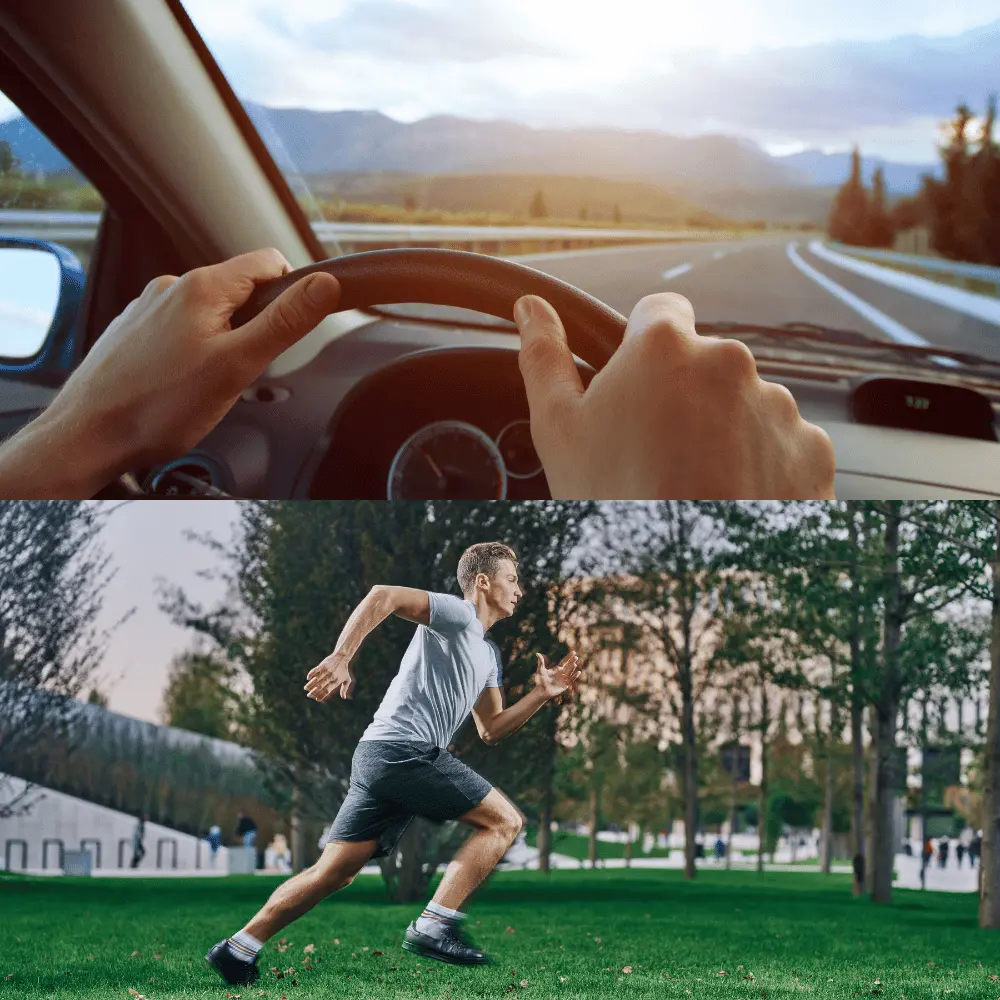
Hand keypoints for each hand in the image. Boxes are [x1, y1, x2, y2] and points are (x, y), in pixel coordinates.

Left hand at [42, 248, 340, 474]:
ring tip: (207, 383)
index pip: (270, 262)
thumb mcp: (238, 365)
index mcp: (202, 287)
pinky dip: (192, 352)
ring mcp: (149, 308)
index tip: (290, 330)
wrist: (88, 435)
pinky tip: (180, 385)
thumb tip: (324, 285)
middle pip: (241, 290)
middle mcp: (172, 288)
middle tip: (242, 370)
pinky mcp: (134, 331)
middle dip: (255, 326)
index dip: (292, 293)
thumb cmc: (157, 407)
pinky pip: (181, 331)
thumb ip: (285, 323)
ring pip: (210, 313)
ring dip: (223, 341)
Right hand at [304, 650, 355, 701]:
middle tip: (308, 695)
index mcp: (336, 681)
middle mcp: (331, 677)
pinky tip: (308, 678)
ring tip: (305, 688)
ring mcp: (327, 670)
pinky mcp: (323, 665)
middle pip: (321, 686)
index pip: (327, 691)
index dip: (322, 696)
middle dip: (314, 692)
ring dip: (310, 684)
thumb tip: (343, 698)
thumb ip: (344, 688)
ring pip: (317, 679)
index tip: (317, 699)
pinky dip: (311, 674)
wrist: (342, 656)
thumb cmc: (344, 669)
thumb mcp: (347, 679)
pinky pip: (316, 670)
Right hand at [513, 292, 835, 498]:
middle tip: (655, 453)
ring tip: (694, 485)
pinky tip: (730, 500)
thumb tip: (531, 308)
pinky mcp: (811, 449)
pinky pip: (781, 444)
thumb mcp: (559, 431)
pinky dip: (761, 466)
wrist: (685, 582)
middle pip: (704, 362)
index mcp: (664, 346)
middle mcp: (730, 361)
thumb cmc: (612, 503)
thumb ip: (544, 356)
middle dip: (684, 395)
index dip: (643, 349)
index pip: (659, 312)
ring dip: (724, 431)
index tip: (635, 388)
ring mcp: (778, 405)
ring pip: (744, 404)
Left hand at [533, 651, 580, 699]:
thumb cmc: (540, 681)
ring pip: (570, 672)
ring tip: (574, 663)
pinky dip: (574, 676)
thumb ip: (540, 662)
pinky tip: (578, 672)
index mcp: (557, 669)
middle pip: (568, 666)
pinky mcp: (565, 685)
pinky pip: (571, 680)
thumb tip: (537, 653)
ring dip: (572, 668)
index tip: (573, 652)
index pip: (564, 662)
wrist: (541, 691)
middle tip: (576, 657)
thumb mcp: (540, 670)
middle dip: (572, 661)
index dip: (569, 657)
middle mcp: (561, 673)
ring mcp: (563, 679)